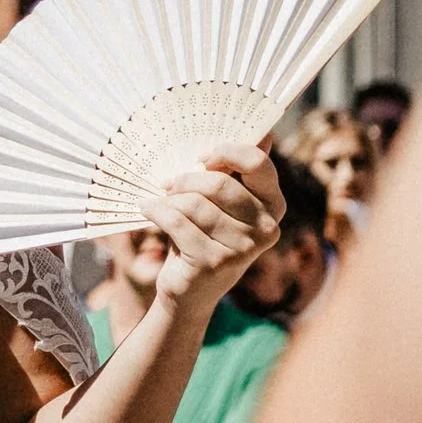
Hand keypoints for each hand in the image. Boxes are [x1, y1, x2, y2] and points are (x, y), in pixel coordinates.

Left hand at [142, 145, 281, 308]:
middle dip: (185, 179)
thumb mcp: (223, 202)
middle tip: (169, 184)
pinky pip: (176, 221)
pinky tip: (148, 209)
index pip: (257, 162)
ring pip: (194, 203)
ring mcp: (243, 248)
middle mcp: (267, 227)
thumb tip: (265, 132)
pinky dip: (155, 211)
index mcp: (273, 204)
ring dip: (169, 199)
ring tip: (161, 203)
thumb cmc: (205, 234)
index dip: (226, 152)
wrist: (191, 290)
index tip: (203, 158)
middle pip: (219, 183)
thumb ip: (239, 170)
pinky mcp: (214, 262)